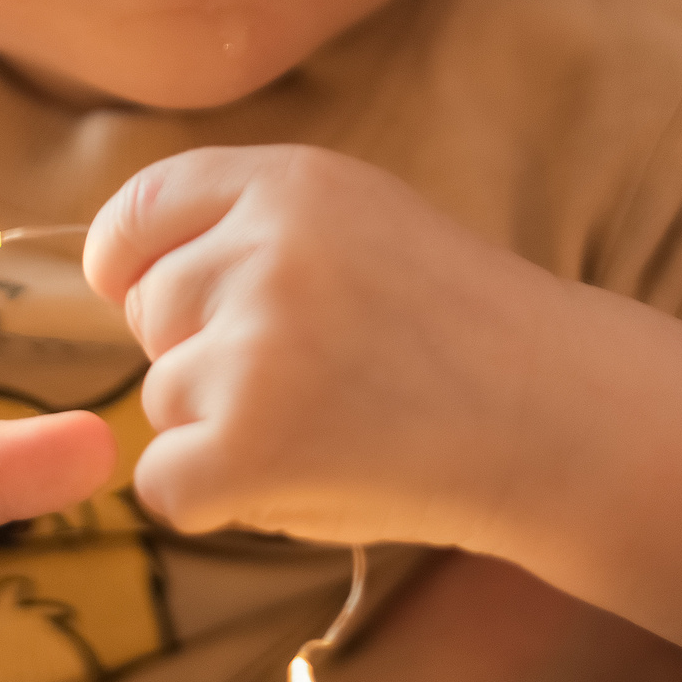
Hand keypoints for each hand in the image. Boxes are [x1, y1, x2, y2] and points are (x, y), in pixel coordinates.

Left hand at [83, 144, 574, 551]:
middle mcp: (261, 251)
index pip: (142, 206)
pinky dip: (215, 500)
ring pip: (163, 400)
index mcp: (288, 181)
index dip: (125, 258)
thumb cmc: (459, 322)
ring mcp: (253, 348)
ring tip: (331, 420)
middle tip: (310, 373)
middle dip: (202, 352)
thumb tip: (122, 266)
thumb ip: (252, 222)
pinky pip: (166, 482)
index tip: (130, 289)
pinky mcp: (248, 444)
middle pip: (152, 312)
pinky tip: (300, 476)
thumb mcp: (360, 217)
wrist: (559, 414)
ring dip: (222, 428)